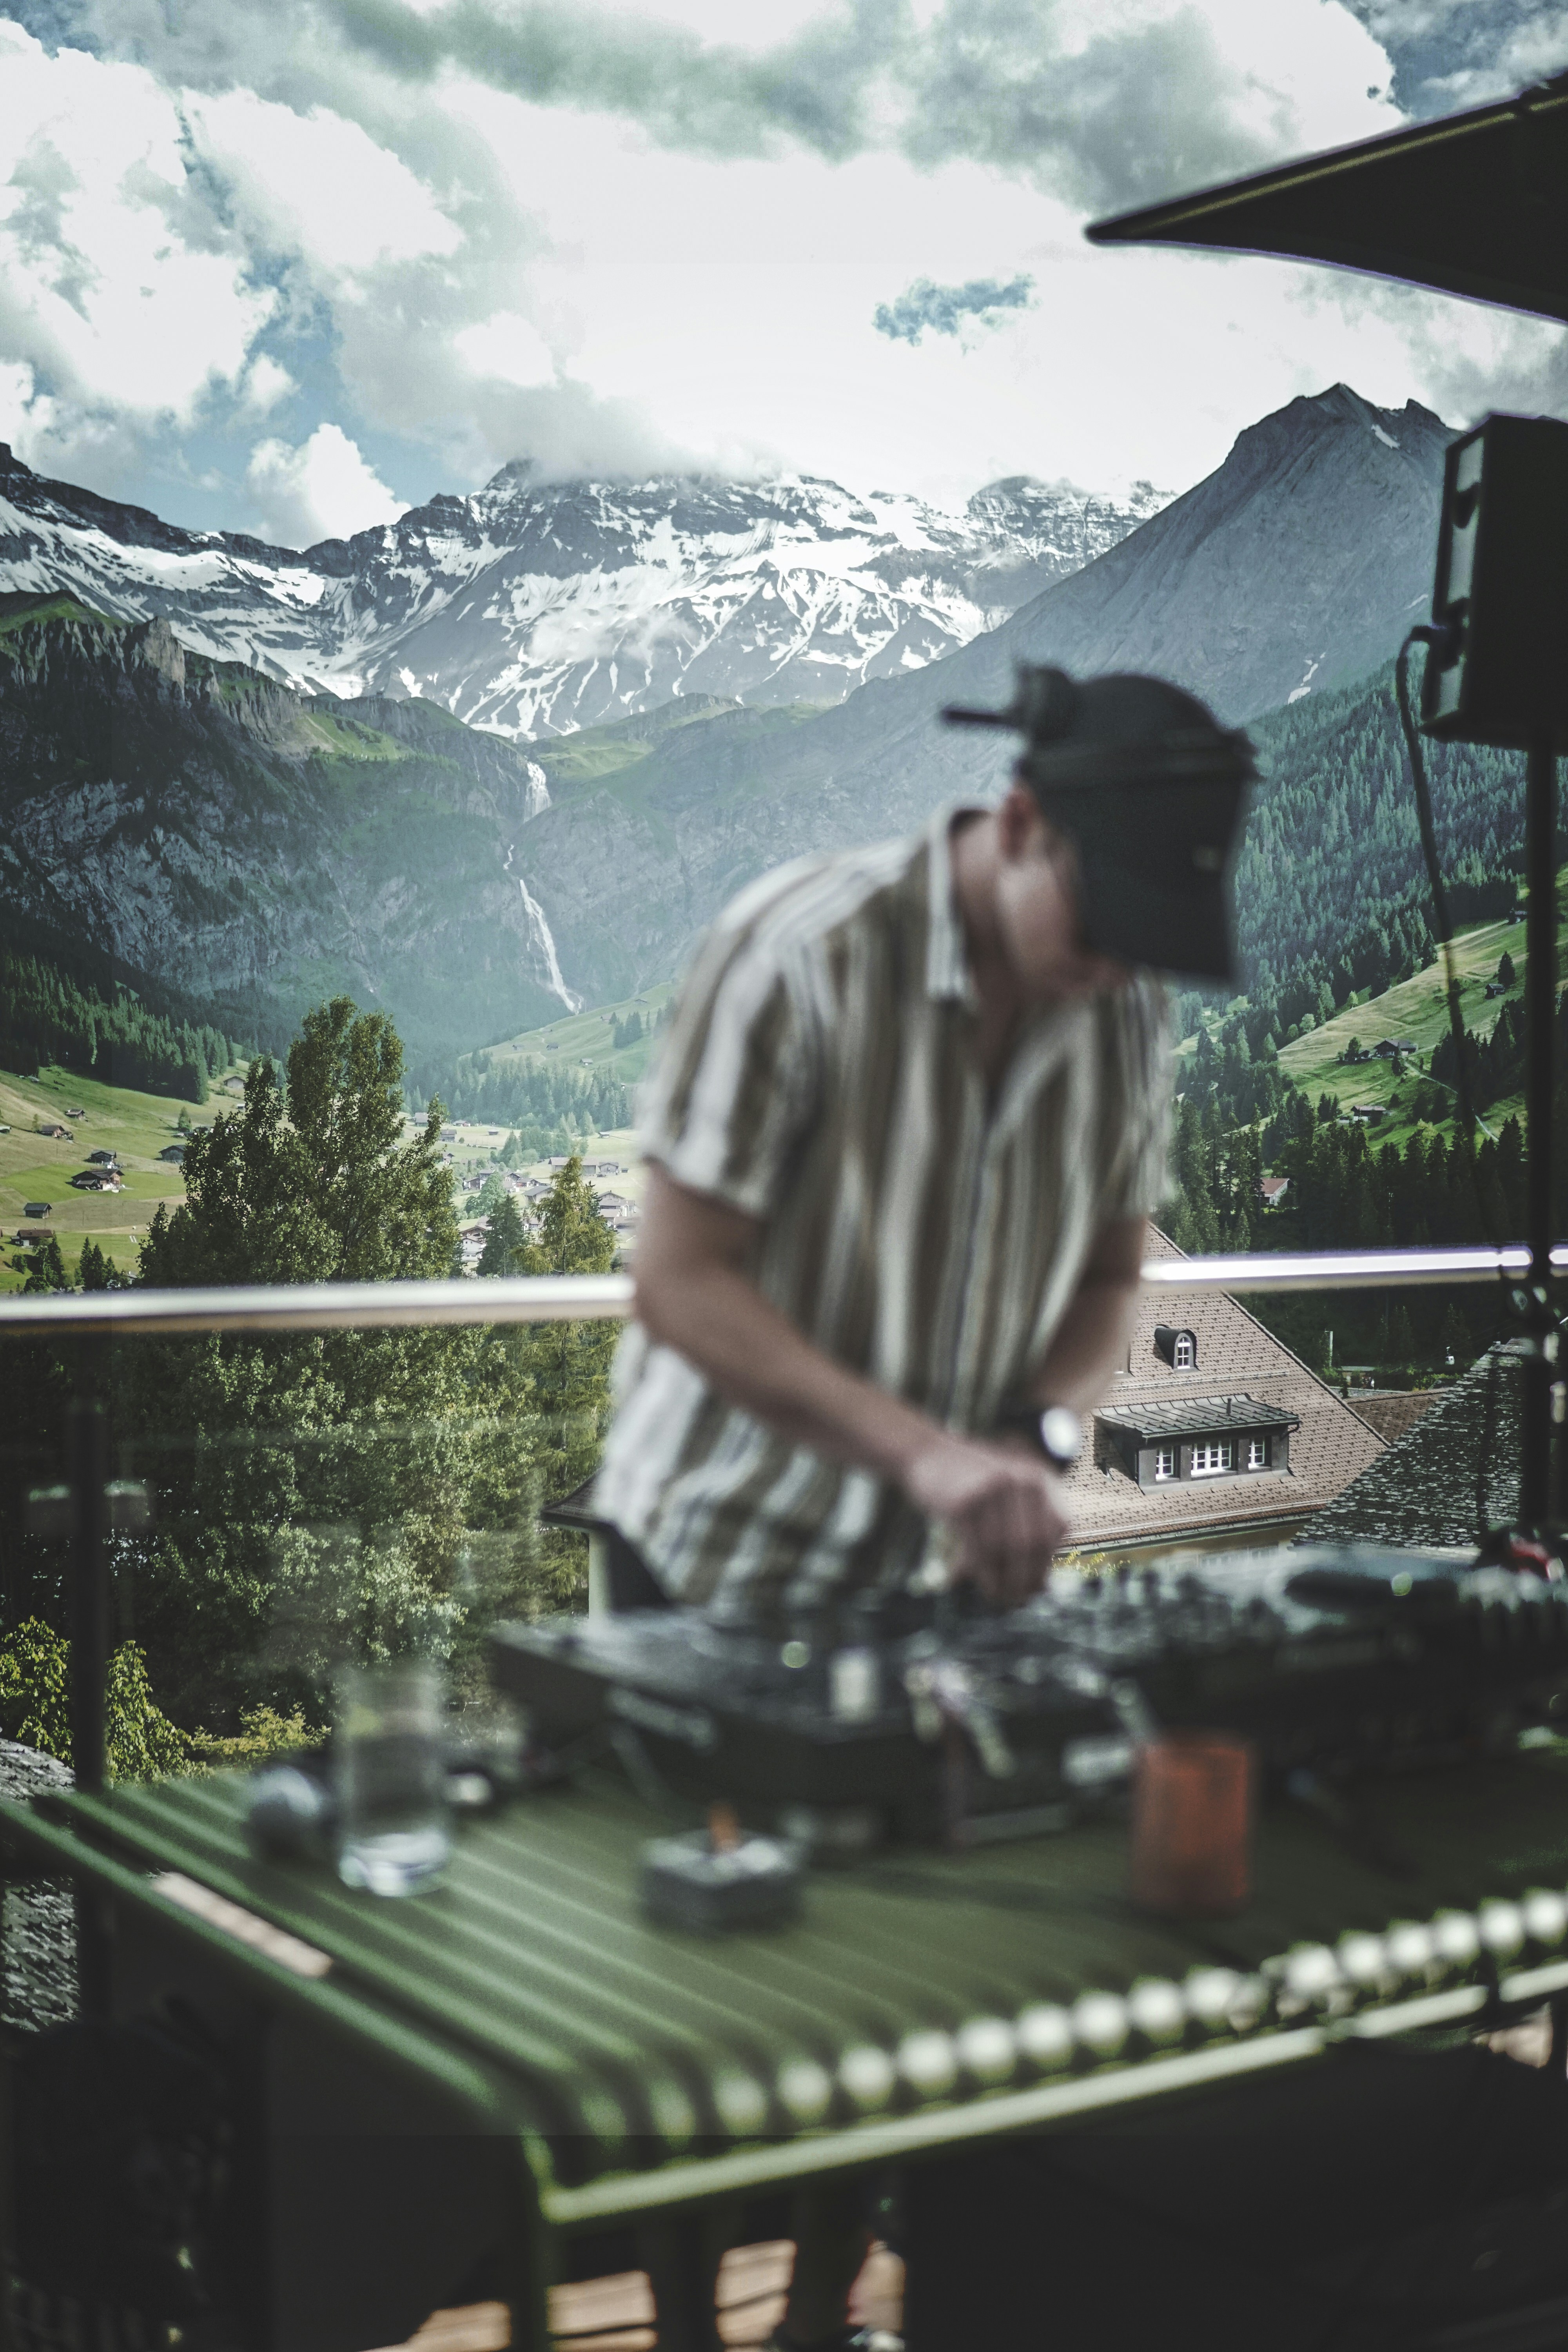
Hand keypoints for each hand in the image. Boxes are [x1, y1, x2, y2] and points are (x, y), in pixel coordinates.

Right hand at [902, 1434, 1068, 1606]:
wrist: (926, 1453)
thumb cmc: (969, 1484)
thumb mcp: (1006, 1497)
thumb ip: (1025, 1532)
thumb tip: (1044, 1587)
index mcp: (1038, 1476)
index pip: (1059, 1526)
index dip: (1049, 1559)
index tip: (1037, 1585)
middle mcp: (1021, 1479)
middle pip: (1034, 1542)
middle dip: (1027, 1578)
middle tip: (1018, 1600)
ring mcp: (993, 1489)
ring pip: (1007, 1550)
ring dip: (1004, 1582)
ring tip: (999, 1598)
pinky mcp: (965, 1502)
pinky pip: (979, 1550)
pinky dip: (983, 1575)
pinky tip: (982, 1586)